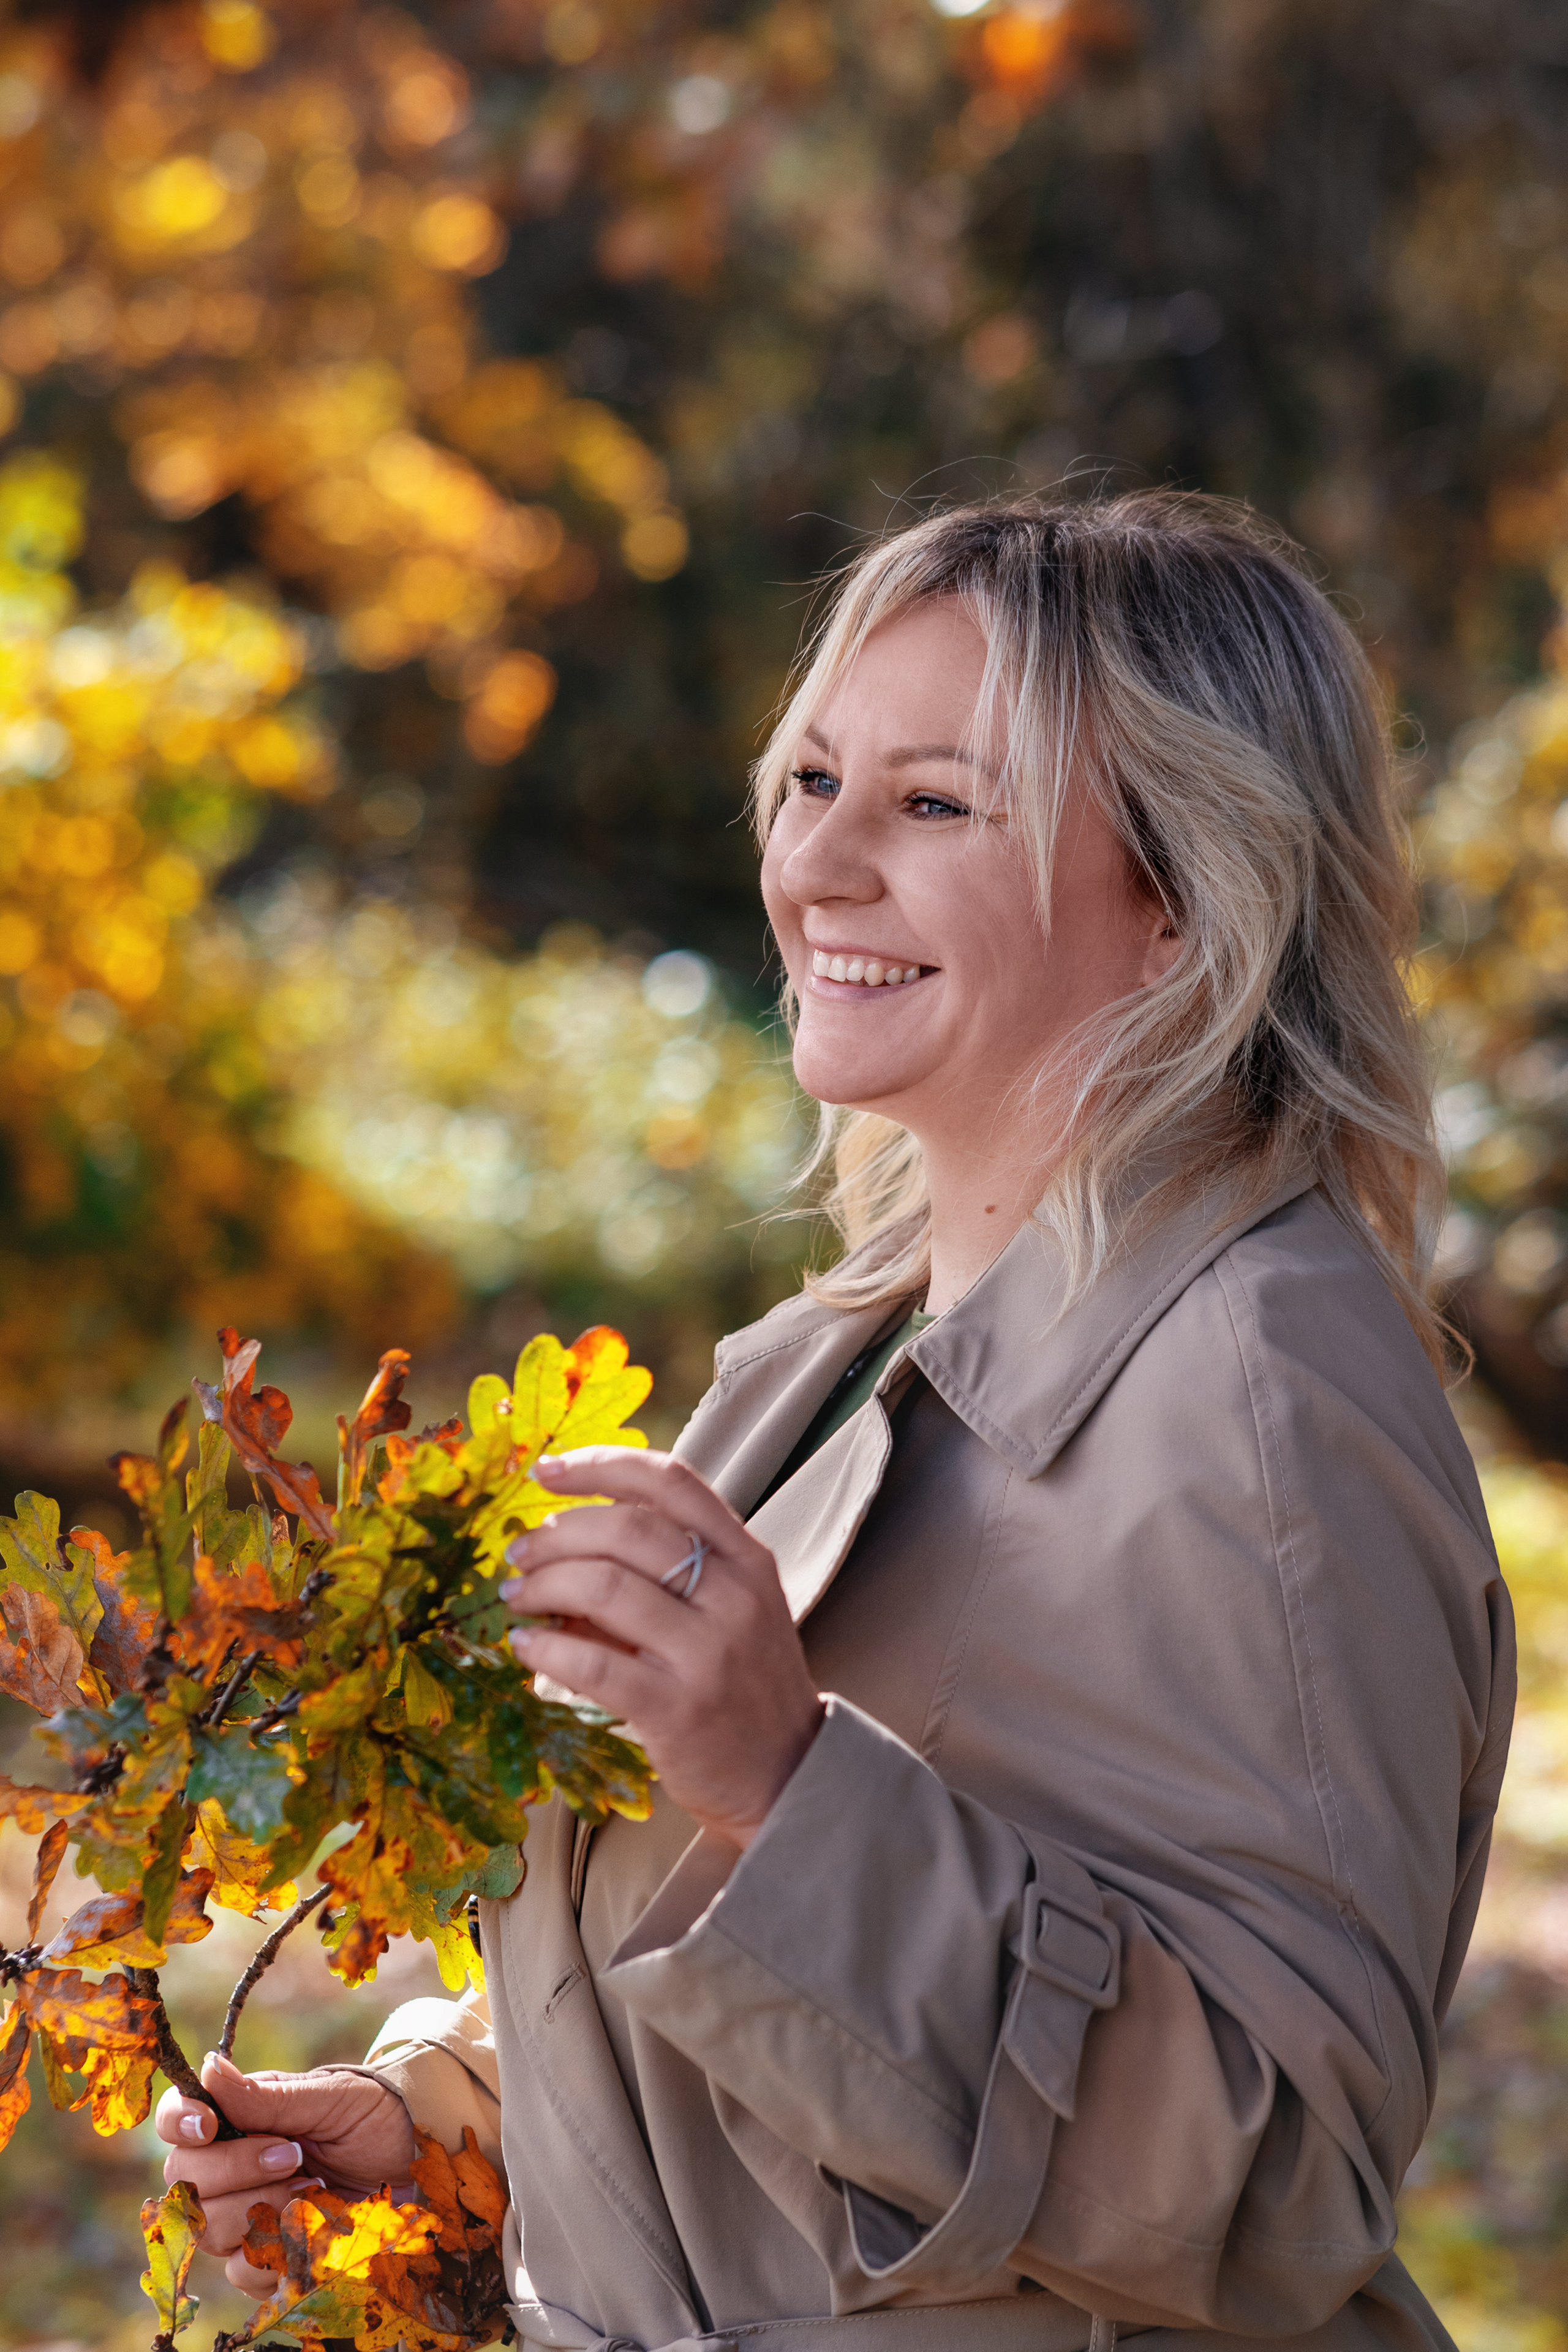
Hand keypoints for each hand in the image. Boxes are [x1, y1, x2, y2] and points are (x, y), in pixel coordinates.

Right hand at [154, 2050, 416, 2295]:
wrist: (410, 2164)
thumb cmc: (369, 2116)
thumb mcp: (328, 2098)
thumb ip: (269, 2097)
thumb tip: (209, 2068)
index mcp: (236, 2118)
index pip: (176, 2120)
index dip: (180, 2123)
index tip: (209, 2125)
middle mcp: (227, 2168)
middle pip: (185, 2179)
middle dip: (239, 2168)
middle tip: (293, 2154)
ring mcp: (241, 2216)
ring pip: (210, 2228)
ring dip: (263, 2208)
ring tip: (311, 2187)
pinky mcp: (264, 2257)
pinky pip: (241, 2271)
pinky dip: (277, 2251)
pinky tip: (311, 2223)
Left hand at [502, 1448, 825, 1849]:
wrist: (789, 1773)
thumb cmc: (745, 1683)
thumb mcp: (729, 1609)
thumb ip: (668, 1569)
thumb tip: (564, 1538)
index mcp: (746, 1558)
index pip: (671, 1481)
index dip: (601, 1464)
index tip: (546, 1470)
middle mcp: (732, 1594)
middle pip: (627, 1528)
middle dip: (557, 1532)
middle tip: (521, 1551)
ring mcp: (708, 1651)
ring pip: (604, 1586)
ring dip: (543, 1584)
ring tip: (517, 1596)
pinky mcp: (677, 1708)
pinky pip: (593, 1663)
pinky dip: (547, 1649)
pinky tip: (527, 1647)